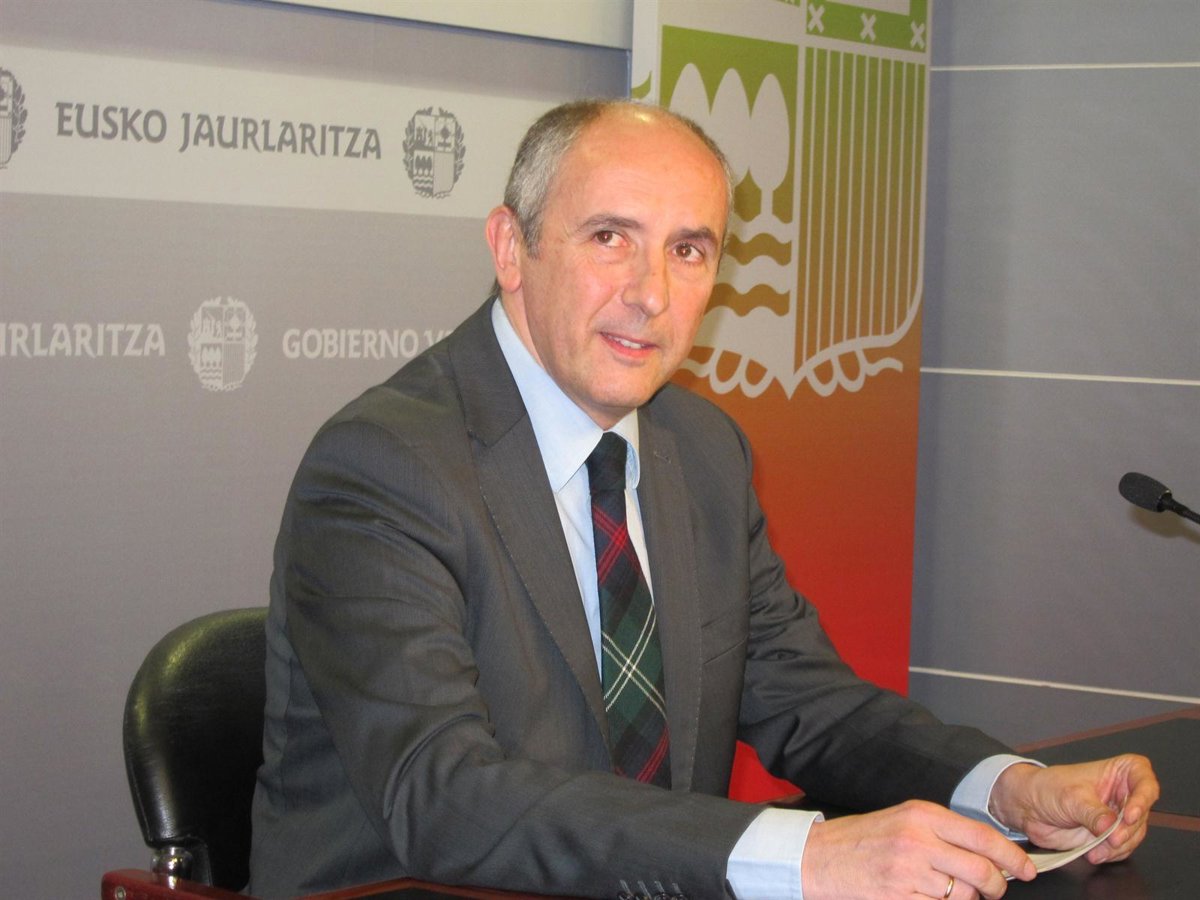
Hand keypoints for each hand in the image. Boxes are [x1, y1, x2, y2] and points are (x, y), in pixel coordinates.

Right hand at [802, 800, 1035, 899]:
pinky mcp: (900, 898)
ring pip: (964, 895)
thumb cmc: (862, 839)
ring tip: (951, 892)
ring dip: (967, 899)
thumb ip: (942, 832)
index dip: (1012, 857)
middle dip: (996, 885)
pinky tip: (929, 897)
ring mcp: (908, 872)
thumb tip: (987, 852)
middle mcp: (918, 840)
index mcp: (922, 815)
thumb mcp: (903, 820)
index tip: (1026, 870)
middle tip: (995, 889)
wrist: (819, 856)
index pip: (983, 837)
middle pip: (981, 870)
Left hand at [990, 755, 1158, 863]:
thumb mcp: (1071, 797)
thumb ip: (1093, 813)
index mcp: (1118, 772)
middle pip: (1142, 814)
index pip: (1144, 780)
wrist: (1028, 806)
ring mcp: (1117, 816)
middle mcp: (1122, 794)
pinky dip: (1112, 854)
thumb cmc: (1047, 788)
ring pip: (1134, 834)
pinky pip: (1122, 848)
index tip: (1130, 815)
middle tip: (1112, 839)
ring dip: (1120, 845)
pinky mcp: (1109, 835)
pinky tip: (1095, 853)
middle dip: (1128, 830)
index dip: (1143, 799)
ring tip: (1099, 849)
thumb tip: (1110, 826)